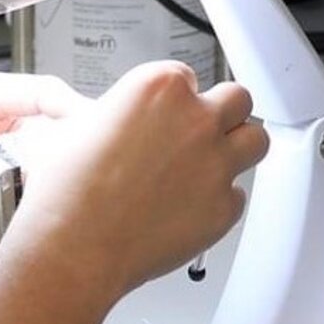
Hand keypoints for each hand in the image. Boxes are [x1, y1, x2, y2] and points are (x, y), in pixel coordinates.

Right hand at [2, 61, 269, 303]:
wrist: (74, 247)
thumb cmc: (67, 193)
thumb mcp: (75, 126)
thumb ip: (113, 114)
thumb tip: (114, 123)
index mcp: (159, 88)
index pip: (188, 76)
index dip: (178, 98)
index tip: (169, 114)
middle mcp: (196, 120)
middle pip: (238, 99)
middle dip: (222, 114)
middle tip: (203, 131)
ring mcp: (216, 164)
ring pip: (257, 141)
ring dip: (238, 149)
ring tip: (214, 164)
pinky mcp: (224, 207)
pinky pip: (239, 196)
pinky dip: (221, 201)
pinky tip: (193, 208)